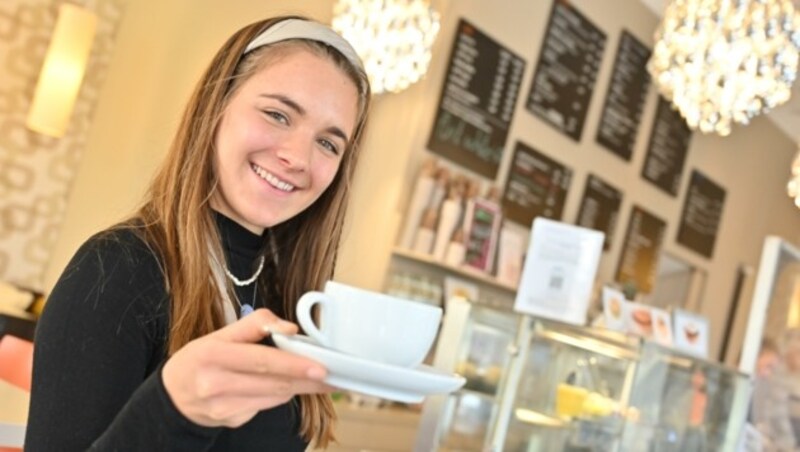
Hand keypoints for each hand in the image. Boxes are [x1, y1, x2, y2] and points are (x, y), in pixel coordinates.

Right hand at [162, 308, 330, 427]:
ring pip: (274, 396)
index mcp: (213, 355)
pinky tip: (291, 387)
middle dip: (308, 380)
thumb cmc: (199, 359)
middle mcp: (216, 384)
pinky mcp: (232, 420)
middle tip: (336, 376)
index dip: (293, 364)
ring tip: (325, 381)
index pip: (260, 359)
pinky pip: (266, 405)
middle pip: (273, 382)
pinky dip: (281, 395)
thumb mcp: (218, 334)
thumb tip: (289, 328)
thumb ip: (254, 325)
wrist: (171, 398)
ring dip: (302, 388)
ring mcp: (224, 407)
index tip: (320, 367)